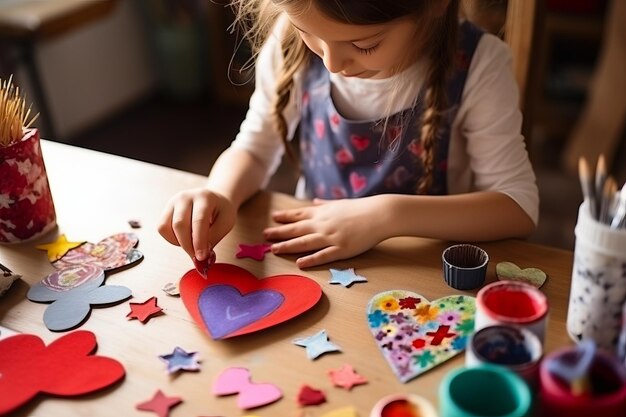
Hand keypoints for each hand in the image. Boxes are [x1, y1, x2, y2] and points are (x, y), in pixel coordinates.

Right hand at [158, 188, 235, 260]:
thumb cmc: (220, 211)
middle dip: (188, 245)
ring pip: (166, 227)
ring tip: (193, 243)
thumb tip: (200, 255)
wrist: (214, 199)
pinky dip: (172, 239)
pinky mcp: (166, 209)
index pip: (199, 220)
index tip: (201, 257)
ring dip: (179, 242)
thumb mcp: (226, 223)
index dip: (199, 241)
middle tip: (198, 257)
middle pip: (180, 224)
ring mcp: (173, 202)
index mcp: (205, 197)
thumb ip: (213, 238)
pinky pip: (162, 228)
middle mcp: (186, 197)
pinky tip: (184, 238)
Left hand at [263, 197, 388, 267]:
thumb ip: (325, 205)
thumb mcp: (340, 203)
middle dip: (279, 232)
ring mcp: (332, 237)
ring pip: (305, 243)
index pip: (299, 215)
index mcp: (323, 213)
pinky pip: (323, 256)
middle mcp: (323, 224)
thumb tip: (314, 202)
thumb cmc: (362, 208)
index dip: (285, 217)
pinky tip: (299, 263)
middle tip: (264, 235)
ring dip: (288, 246)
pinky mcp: (342, 249)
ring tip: (274, 249)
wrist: (380, 214)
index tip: (272, 218)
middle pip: (297, 229)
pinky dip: (311, 260)